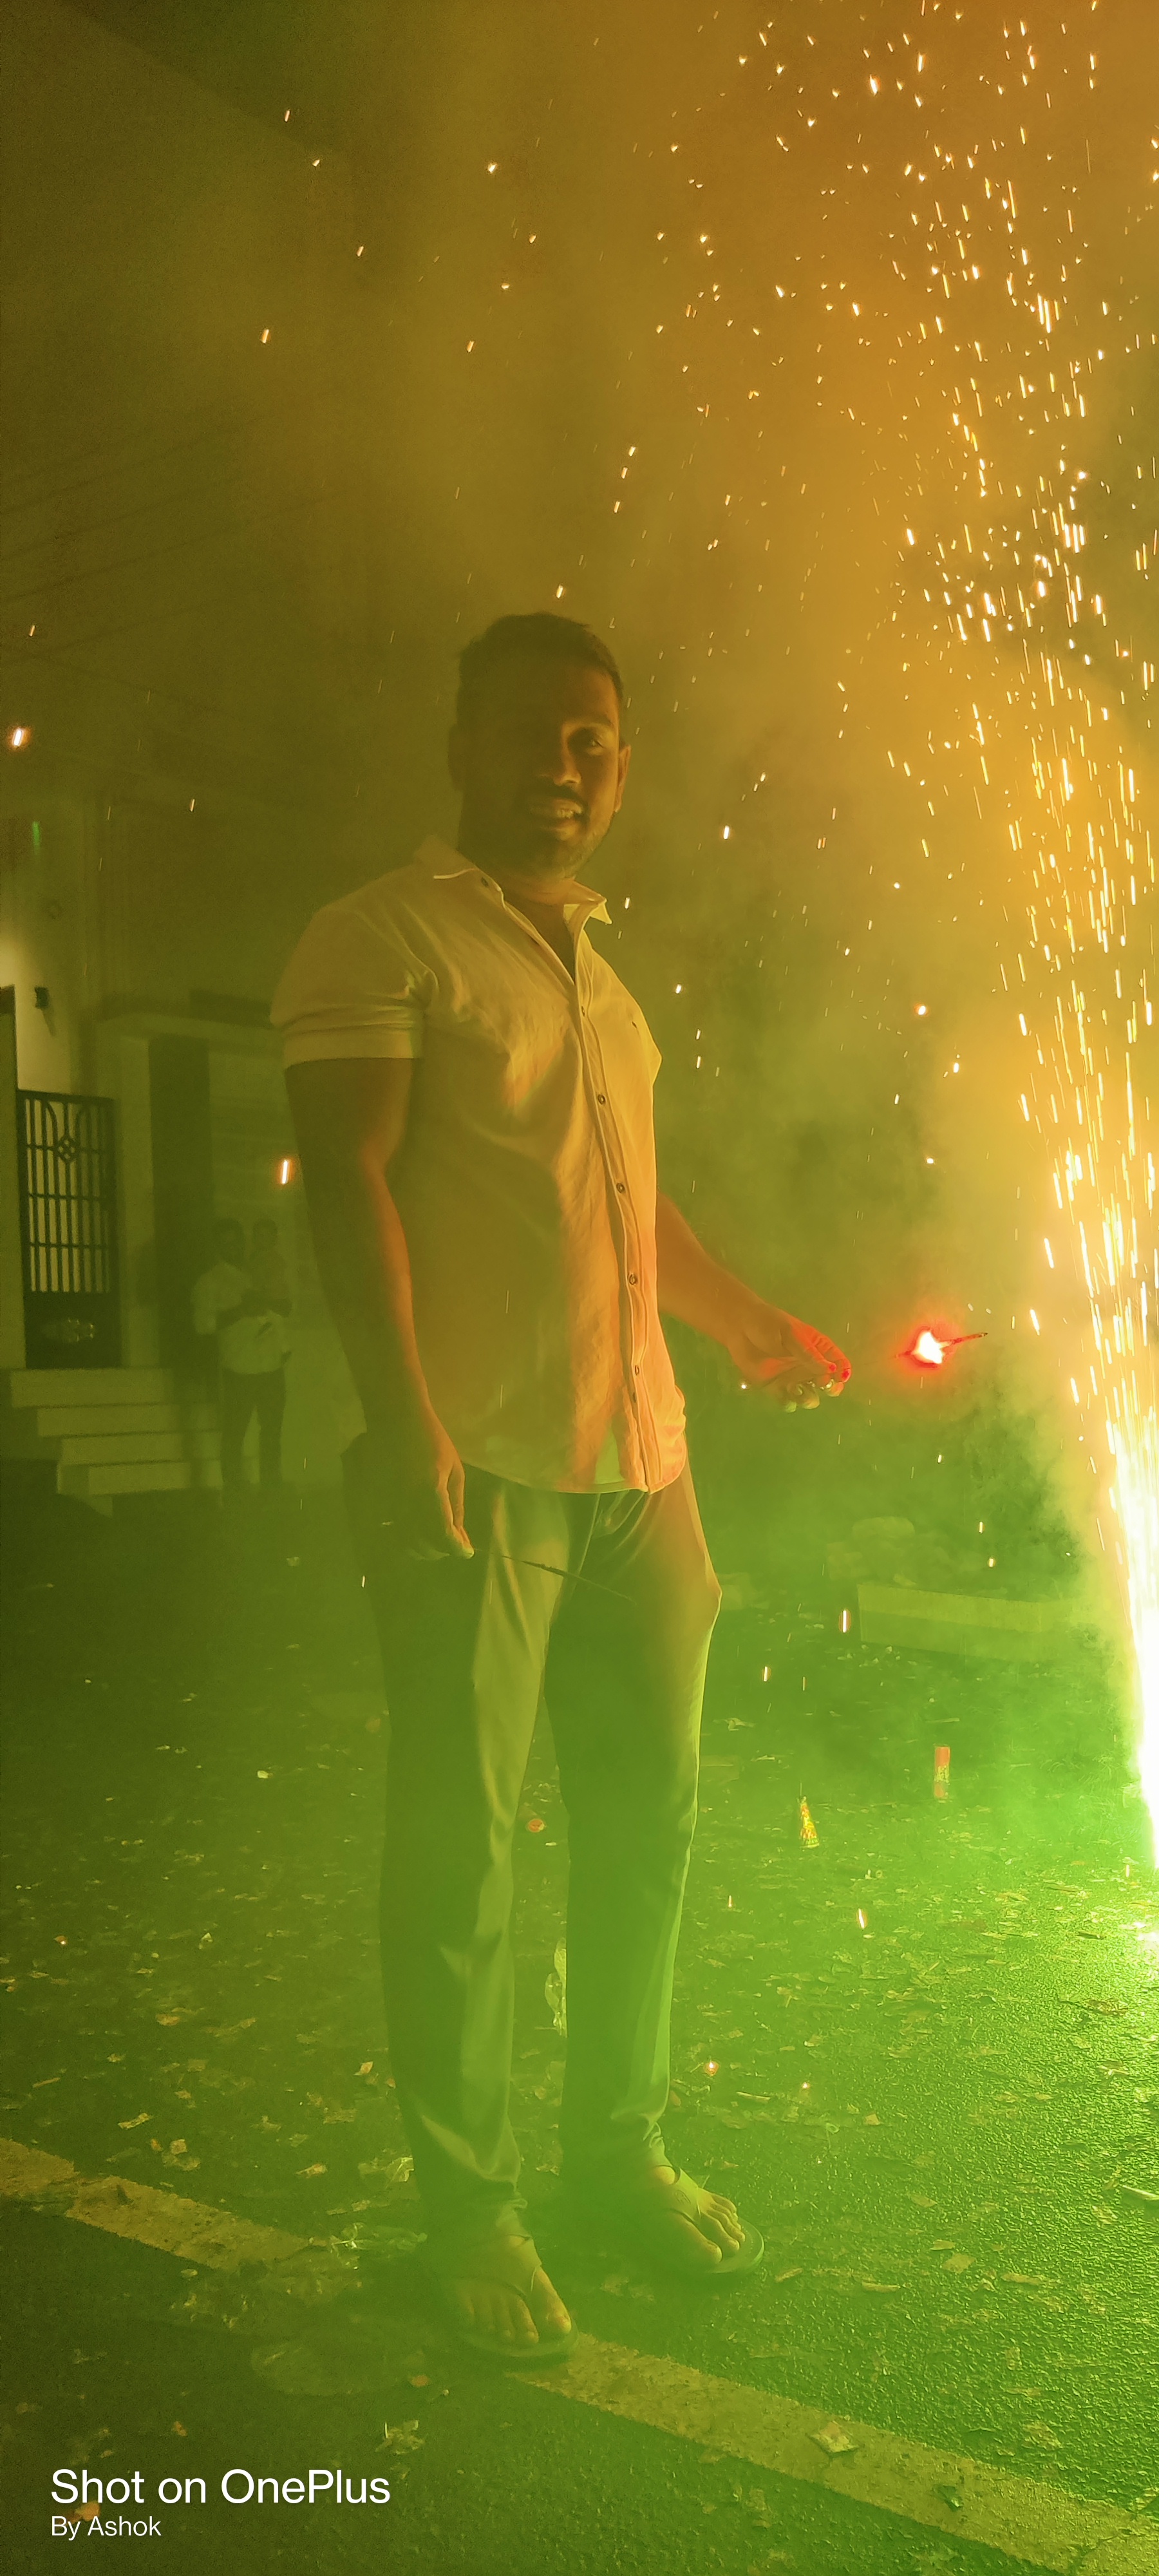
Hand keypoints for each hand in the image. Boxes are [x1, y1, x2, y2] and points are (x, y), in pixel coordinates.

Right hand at [360, 1411, 473, 1560]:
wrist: (395, 1418)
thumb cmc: (431, 1439)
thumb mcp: (454, 1471)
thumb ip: (456, 1507)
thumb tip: (461, 1539)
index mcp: (429, 1491)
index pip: (442, 1535)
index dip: (455, 1548)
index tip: (465, 1552)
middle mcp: (404, 1501)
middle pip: (421, 1545)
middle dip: (439, 1549)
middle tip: (448, 1543)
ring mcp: (384, 1502)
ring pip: (402, 1543)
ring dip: (420, 1547)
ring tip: (431, 1539)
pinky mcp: (368, 1501)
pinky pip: (384, 1532)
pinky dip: (399, 1539)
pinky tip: (410, 1531)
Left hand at [727, 1301, 850, 1411]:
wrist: (739, 1328)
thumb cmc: (767, 1324)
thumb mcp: (791, 1335)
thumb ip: (809, 1354)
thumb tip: (832, 1370)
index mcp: (817, 1349)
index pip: (839, 1363)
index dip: (842, 1373)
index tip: (838, 1377)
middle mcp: (808, 1367)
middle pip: (829, 1384)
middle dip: (830, 1388)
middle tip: (821, 1384)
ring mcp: (792, 1379)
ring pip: (810, 1397)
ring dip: (809, 1399)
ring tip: (798, 1390)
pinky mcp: (775, 1388)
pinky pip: (788, 1402)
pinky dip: (789, 1403)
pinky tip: (784, 1395)